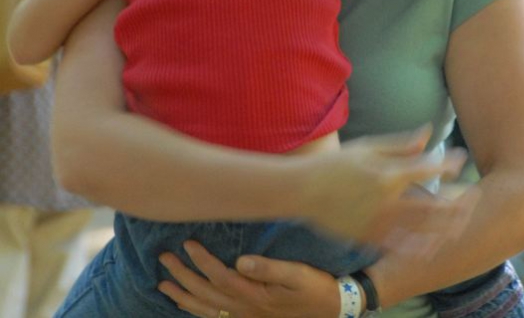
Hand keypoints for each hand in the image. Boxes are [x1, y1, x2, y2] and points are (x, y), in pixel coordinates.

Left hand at [158, 241, 338, 317]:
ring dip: (183, 295)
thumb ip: (269, 268)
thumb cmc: (315, 287)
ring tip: (163, 284)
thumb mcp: (297, 274)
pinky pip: (214, 317)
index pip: (219, 275)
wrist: (330, 310)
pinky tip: (185, 304)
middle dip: (183, 275)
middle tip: (164, 258)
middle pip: (205, 292)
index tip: (187, 243)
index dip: (201, 260)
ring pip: (206, 307)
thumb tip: (241, 260)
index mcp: (254, 294)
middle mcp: (244, 308)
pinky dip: (196, 311)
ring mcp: (244, 316)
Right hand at [299, 127, 476, 252]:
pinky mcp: (368, 238)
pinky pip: (401, 247)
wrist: (302, 191)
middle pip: (433, 205)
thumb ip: (401, 145)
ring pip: (422, 230)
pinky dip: (420, 246)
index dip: (448, 164)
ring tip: (460, 221)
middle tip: (472, 195)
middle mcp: (387, 201)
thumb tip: (427, 132)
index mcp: (387, 174)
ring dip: (445, 226)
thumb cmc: (336, 165)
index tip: (461, 159)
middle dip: (457, 201)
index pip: (428, 168)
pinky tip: (433, 243)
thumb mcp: (368, 147)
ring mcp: (378, 223)